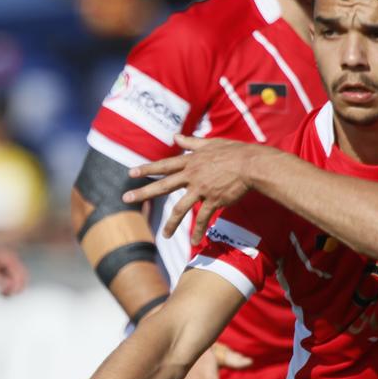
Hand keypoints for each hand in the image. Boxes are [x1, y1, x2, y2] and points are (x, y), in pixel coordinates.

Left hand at [123, 135, 256, 244]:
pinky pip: (203, 218)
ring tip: (164, 236)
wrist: (252, 164)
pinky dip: (199, 231)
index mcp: (190, 161)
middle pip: (163, 186)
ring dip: (171, 224)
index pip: (164, 165)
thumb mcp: (210, 143)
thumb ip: (191, 142)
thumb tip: (176, 136)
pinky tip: (195, 242)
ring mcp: (201, 189)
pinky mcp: (213, 200)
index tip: (131, 172)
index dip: (147, 169)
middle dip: (143, 192)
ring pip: (181, 208)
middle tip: (126, 198)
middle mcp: (192, 175)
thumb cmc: (233, 151)